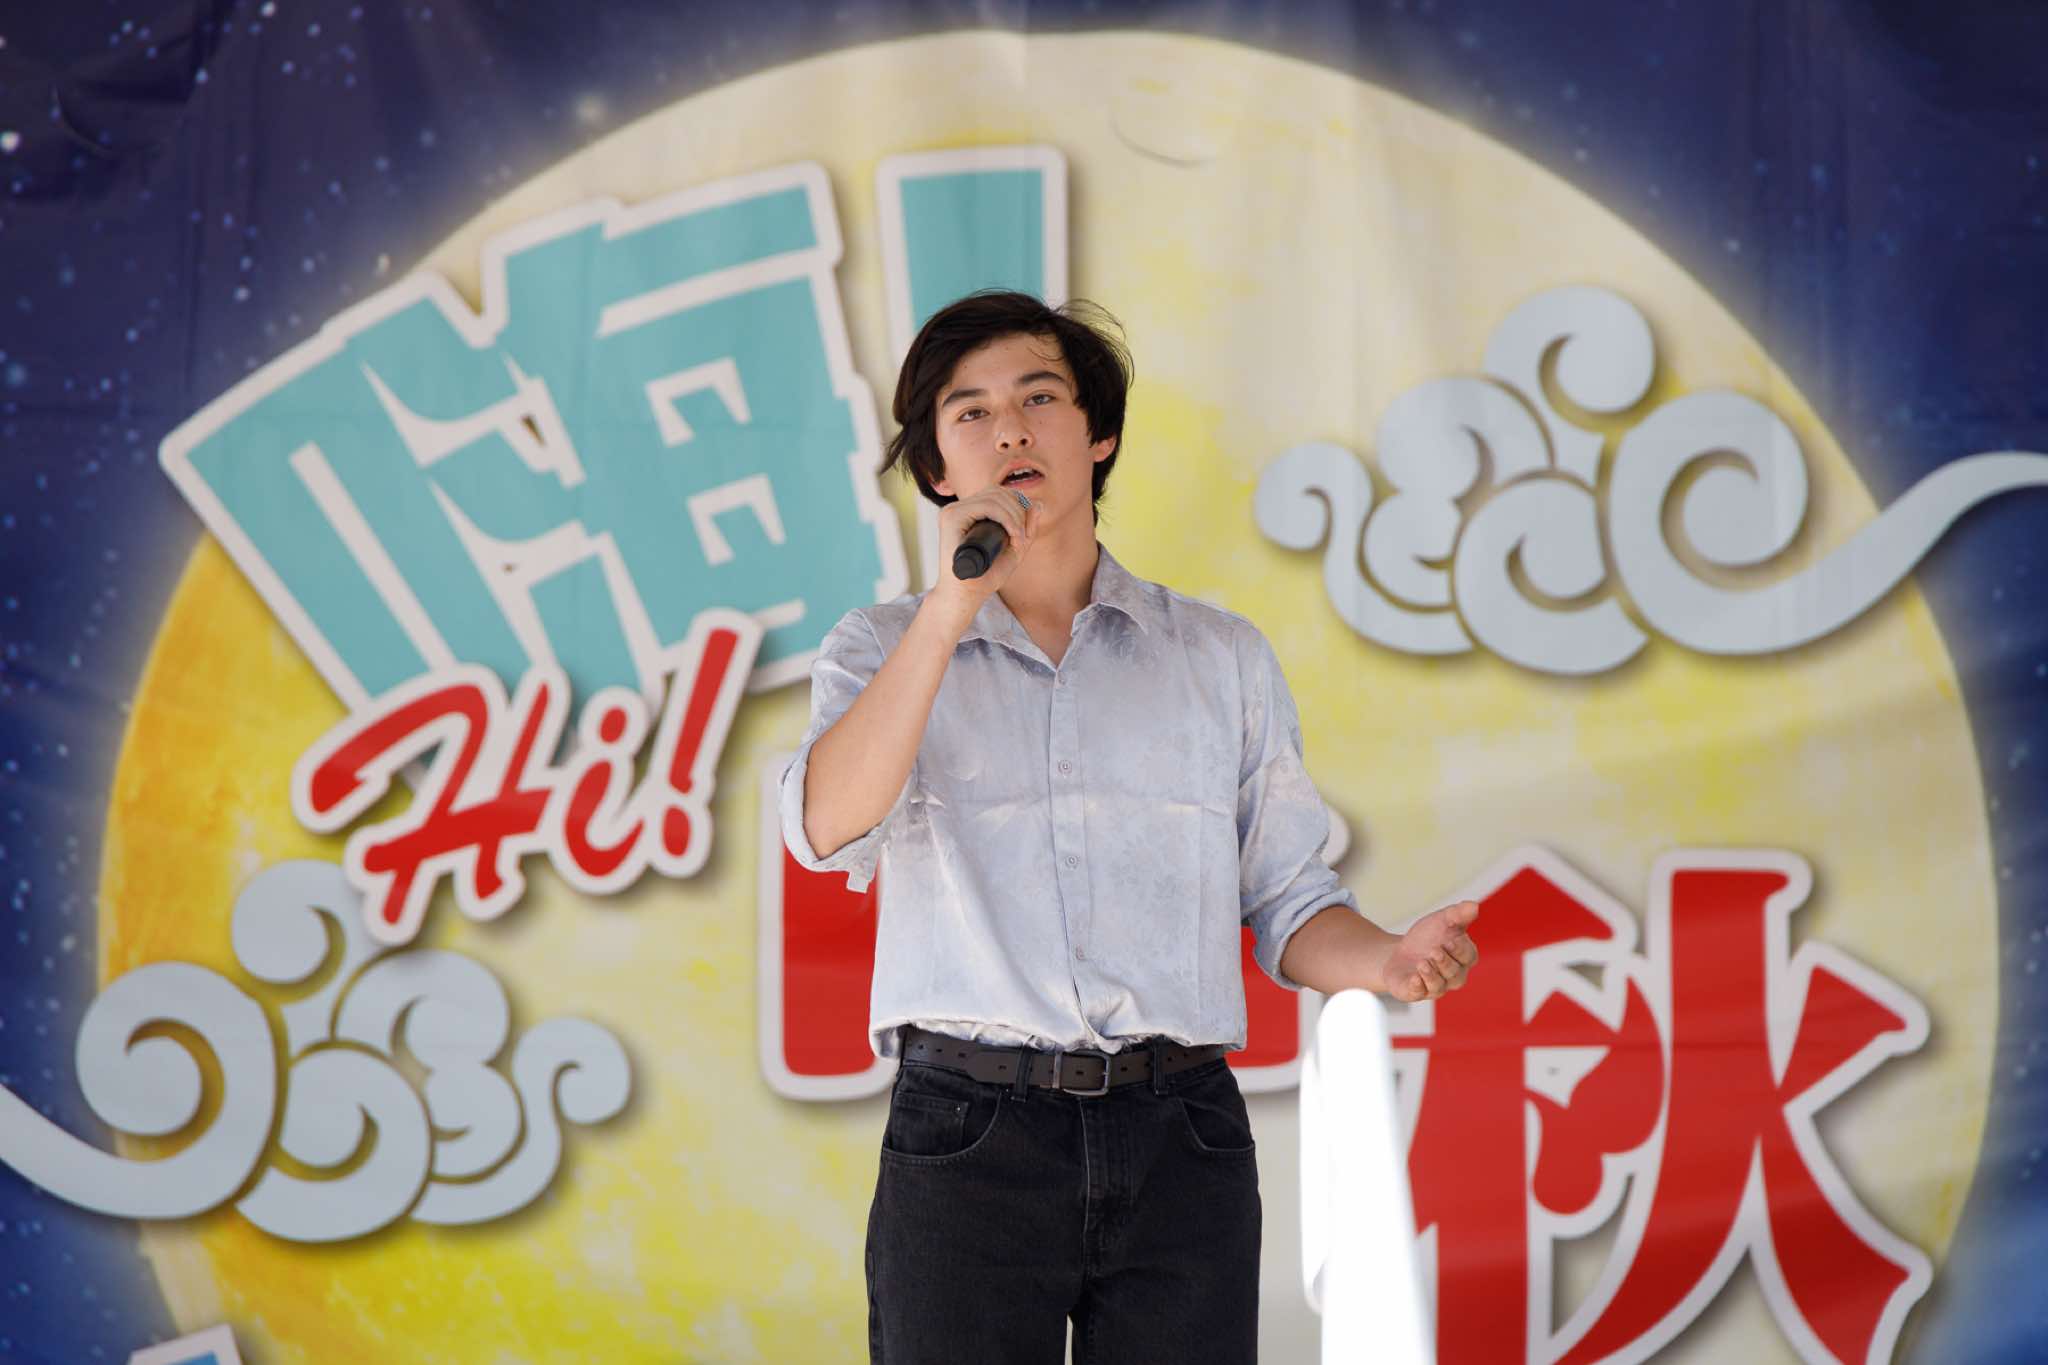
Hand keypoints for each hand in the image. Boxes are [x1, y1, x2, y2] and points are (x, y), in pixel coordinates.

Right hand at [932, 485, 1039, 607]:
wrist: (965, 595)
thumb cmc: (986, 576)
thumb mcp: (1014, 549)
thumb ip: (1027, 528)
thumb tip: (1038, 503)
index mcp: (970, 512)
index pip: (999, 494)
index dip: (1019, 506)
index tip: (1024, 533)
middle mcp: (960, 508)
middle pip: (998, 491)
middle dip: (1019, 510)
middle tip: (1022, 537)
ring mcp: (954, 511)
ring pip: (994, 496)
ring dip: (1015, 515)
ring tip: (1018, 538)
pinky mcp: (951, 517)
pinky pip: (986, 505)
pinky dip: (1006, 518)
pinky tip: (1012, 534)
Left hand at [1380, 899, 1478, 1001]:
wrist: (1398, 952)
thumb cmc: (1427, 937)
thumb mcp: (1442, 920)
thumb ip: (1458, 914)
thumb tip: (1474, 906)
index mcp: (1463, 958)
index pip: (1468, 957)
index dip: (1460, 950)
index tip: (1449, 940)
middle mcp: (1452, 976)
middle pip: (1454, 973)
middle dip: (1445, 963)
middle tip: (1434, 951)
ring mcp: (1434, 986)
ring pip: (1438, 986)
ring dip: (1431, 975)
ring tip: (1422, 963)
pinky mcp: (1415, 992)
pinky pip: (1419, 993)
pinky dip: (1417, 986)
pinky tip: (1413, 978)